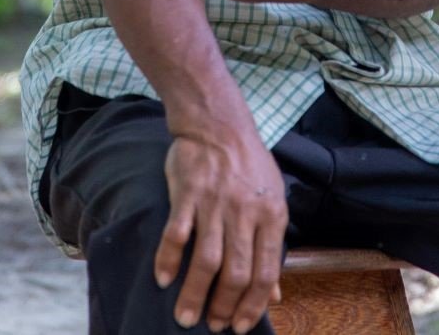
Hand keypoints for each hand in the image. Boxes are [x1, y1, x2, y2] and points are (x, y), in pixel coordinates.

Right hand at [158, 128, 287, 333]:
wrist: (219, 124)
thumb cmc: (249, 165)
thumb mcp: (272, 201)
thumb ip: (271, 247)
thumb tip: (275, 293)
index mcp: (271, 216)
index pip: (265, 272)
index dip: (252, 305)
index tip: (240, 327)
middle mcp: (245, 213)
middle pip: (236, 273)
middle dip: (224, 307)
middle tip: (212, 326)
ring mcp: (215, 204)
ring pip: (207, 261)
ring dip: (195, 294)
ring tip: (186, 317)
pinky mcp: (188, 194)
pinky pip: (177, 235)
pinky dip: (170, 261)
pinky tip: (163, 280)